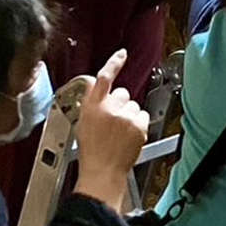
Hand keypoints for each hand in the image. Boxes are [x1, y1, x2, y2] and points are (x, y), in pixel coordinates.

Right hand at [74, 49, 150, 208]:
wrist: (103, 171)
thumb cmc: (91, 152)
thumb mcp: (83, 123)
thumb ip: (92, 103)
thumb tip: (98, 90)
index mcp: (92, 106)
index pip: (103, 77)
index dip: (114, 63)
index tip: (122, 54)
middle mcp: (110, 108)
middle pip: (122, 93)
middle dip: (120, 104)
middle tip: (113, 122)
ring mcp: (125, 117)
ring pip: (134, 106)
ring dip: (129, 115)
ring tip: (119, 133)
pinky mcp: (138, 126)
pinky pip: (143, 116)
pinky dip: (138, 124)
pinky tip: (128, 135)